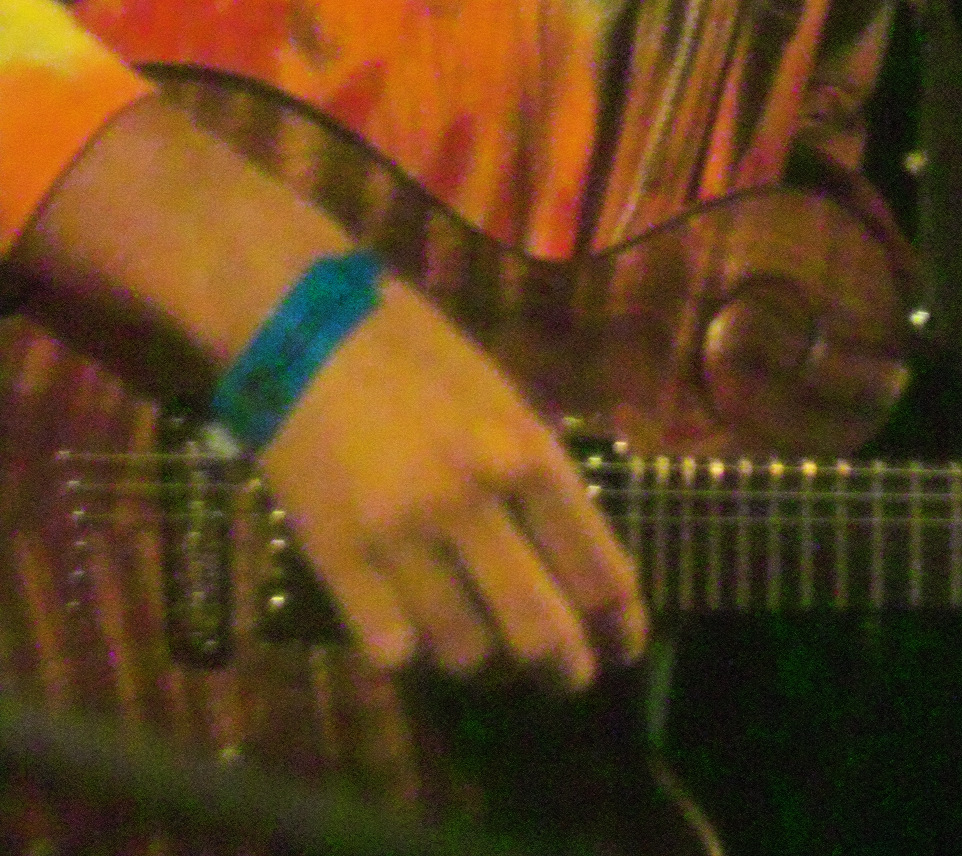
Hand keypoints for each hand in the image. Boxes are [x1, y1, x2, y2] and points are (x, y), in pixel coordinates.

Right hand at [14, 94, 646, 691]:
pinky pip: (393, 652)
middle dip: (565, 668)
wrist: (301, 320)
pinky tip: (414, 632)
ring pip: (467, 654)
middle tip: (566, 678)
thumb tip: (572, 560)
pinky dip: (412, 654)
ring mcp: (402, 536)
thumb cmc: (412, 349)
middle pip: (541, 633)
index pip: (598, 568)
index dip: (620, 624)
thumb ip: (535, 473)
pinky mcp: (336, 560)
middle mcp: (474, 501)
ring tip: (484, 647)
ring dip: (484, 662)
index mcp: (527, 452)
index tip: (623, 648)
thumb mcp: (499, 396)